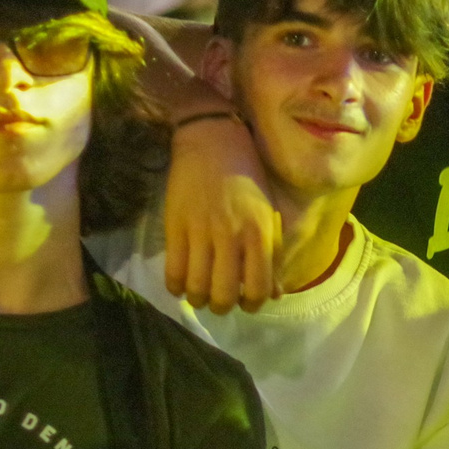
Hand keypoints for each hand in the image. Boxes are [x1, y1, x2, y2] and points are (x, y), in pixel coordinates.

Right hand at [164, 114, 281, 312]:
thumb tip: (275, 294)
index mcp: (259, 234)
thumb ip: (273, 255)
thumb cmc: (248, 178)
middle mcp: (231, 236)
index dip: (251, 304)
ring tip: (200, 294)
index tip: (246, 302)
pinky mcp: (175, 226)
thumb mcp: (268, 215)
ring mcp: (201, 231)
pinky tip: (181, 283)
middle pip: (223, 296)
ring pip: (196, 288)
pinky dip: (176, 286)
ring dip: (198, 299)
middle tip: (220, 301)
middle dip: (221, 307)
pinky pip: (173, 271)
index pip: (257, 288)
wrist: (212, 141)